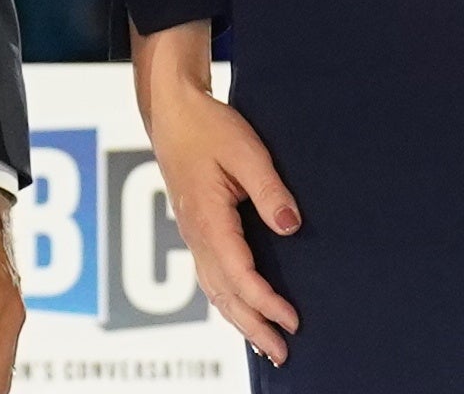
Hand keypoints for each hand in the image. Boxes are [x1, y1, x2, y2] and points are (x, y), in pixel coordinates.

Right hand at [132, 22, 299, 365]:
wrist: (171, 111)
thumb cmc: (207, 126)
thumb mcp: (245, 150)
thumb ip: (269, 190)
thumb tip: (291, 228)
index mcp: (207, 219)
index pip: (239, 274)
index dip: (266, 301)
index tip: (292, 320)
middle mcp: (195, 234)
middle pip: (223, 294)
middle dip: (253, 326)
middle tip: (282, 353)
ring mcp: (191, 234)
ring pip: (214, 290)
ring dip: (239, 319)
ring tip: (265, 344)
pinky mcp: (194, 229)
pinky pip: (209, 276)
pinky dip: (226, 300)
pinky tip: (239, 309)